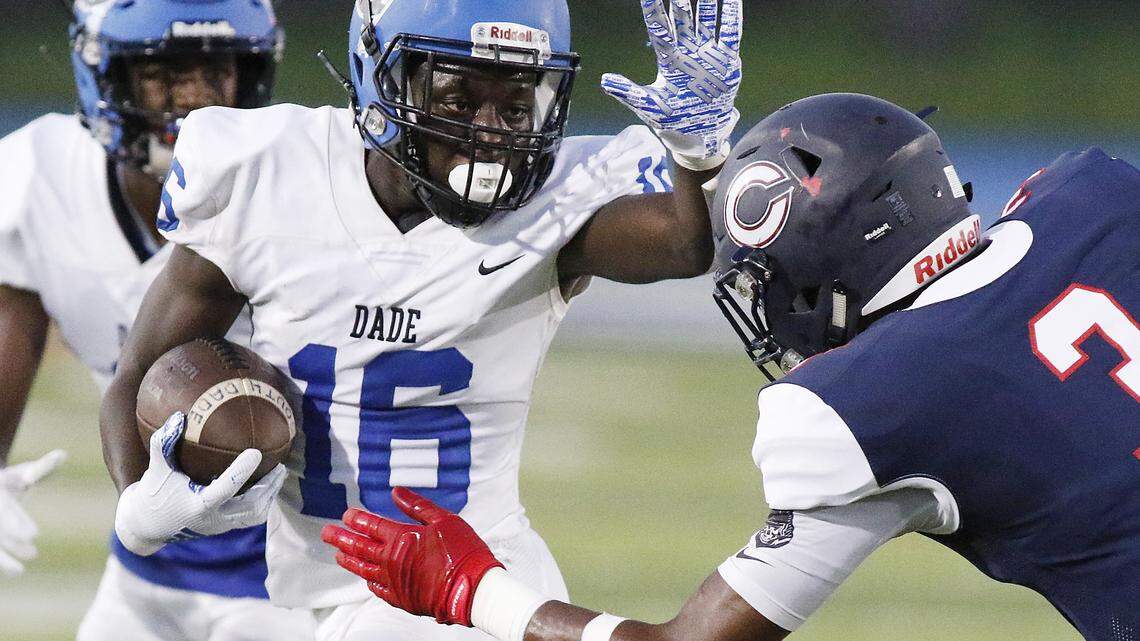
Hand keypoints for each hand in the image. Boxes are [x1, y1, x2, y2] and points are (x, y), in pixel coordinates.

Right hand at [0, 449, 65, 575]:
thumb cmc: (11, 480)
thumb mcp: (24, 471)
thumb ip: (42, 467)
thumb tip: (62, 455)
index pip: (6, 511)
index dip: (17, 524)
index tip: (34, 535)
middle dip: (12, 542)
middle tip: (34, 553)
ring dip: (3, 559)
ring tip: (20, 571)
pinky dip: (1, 562)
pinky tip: (15, 572)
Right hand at [114, 412, 285, 555]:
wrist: (147, 527)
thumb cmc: (152, 494)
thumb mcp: (156, 469)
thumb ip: (163, 443)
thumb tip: (177, 416)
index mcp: (197, 506)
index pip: (224, 489)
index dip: (241, 471)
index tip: (256, 452)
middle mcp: (213, 520)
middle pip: (251, 506)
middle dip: (269, 487)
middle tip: (280, 465)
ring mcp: (220, 527)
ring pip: (255, 515)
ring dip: (269, 495)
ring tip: (279, 474)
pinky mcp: (224, 528)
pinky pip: (250, 517)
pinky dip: (262, 501)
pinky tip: (268, 484)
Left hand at [321, 487, 503, 625]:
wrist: (472, 589)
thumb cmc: (463, 552)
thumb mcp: (444, 520)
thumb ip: (417, 506)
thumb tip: (397, 492)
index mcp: (402, 539)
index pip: (371, 525)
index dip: (357, 519)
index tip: (346, 514)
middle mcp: (392, 561)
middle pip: (359, 547)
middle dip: (341, 538)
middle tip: (326, 532)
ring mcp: (394, 581)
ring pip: (363, 569)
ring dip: (348, 560)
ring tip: (338, 554)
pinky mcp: (401, 599)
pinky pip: (378, 589)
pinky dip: (368, 581)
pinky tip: (365, 578)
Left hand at [602, 0, 741, 169]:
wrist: (700, 136)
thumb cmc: (673, 121)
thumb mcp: (648, 107)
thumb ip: (628, 92)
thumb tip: (604, 80)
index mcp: (669, 59)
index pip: (659, 27)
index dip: (654, 8)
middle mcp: (688, 51)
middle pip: (682, 18)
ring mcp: (708, 54)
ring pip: (706, 20)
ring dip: (706, 2)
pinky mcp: (726, 61)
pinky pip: (730, 33)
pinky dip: (731, 15)